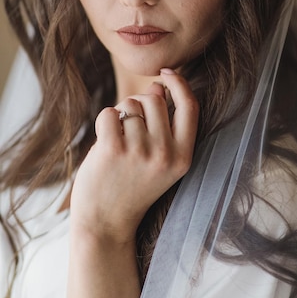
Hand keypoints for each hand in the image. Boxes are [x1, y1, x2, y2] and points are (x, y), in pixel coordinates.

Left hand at [70, 69, 198, 243]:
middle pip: (154, 99)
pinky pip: (109, 113)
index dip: (180, 84)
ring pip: (129, 105)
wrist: (106, 224)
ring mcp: (140, 152)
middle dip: (140, 104)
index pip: (190, 107)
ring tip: (118, 144)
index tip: (167, 74)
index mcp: (184, 157)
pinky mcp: (113, 149)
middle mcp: (166, 154)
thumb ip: (164, 125)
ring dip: (120, 117)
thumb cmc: (132, 186)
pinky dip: (104, 122)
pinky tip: (105, 143)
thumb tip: (159, 85)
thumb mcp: (161, 160)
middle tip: (131, 129)